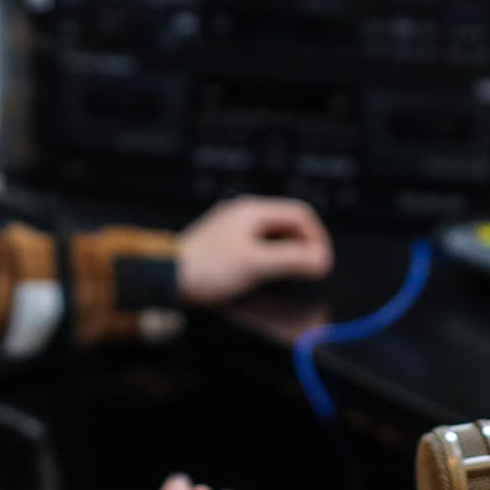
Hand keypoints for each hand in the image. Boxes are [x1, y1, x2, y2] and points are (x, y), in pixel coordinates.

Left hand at [176, 197, 333, 306]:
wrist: (167, 278)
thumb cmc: (206, 268)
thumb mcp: (256, 264)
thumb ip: (291, 260)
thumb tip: (320, 259)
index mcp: (253, 211)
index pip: (300, 214)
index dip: (317, 237)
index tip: (323, 260)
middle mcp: (244, 214)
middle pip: (288, 223)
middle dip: (306, 244)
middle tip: (314, 268)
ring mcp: (234, 228)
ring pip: (275, 235)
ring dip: (290, 251)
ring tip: (298, 272)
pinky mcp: (226, 244)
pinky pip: (260, 244)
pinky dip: (274, 256)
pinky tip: (272, 272)